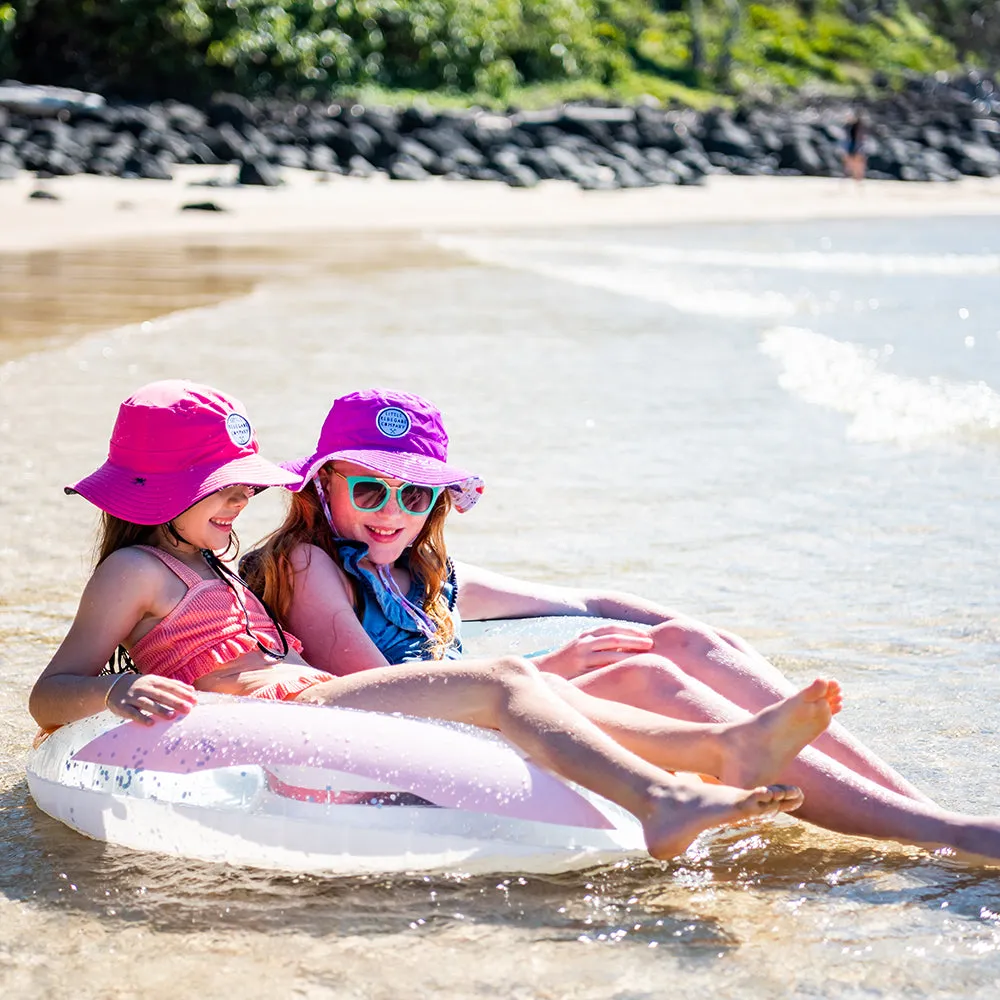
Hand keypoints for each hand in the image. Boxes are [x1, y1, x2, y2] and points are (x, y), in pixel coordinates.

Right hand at [105, 674, 197, 724]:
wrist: (112, 687)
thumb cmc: (140, 686)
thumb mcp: (154, 681)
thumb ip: (172, 685)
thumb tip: (192, 690)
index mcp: (153, 680)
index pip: (170, 686)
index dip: (182, 692)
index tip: (194, 699)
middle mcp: (143, 688)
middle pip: (161, 695)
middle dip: (175, 702)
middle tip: (188, 709)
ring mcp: (132, 697)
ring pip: (148, 704)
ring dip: (160, 710)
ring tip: (172, 716)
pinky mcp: (122, 707)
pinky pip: (132, 713)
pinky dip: (141, 718)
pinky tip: (151, 724)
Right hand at [533, 623, 654, 678]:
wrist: (542, 673)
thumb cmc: (565, 666)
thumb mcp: (579, 652)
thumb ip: (596, 649)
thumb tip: (621, 652)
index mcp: (585, 635)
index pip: (611, 628)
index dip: (630, 630)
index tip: (646, 635)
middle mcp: (583, 641)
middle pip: (613, 635)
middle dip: (634, 637)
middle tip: (651, 642)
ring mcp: (581, 653)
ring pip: (611, 648)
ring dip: (630, 650)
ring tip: (646, 654)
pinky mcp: (579, 667)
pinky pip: (602, 664)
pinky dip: (617, 663)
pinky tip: (629, 667)